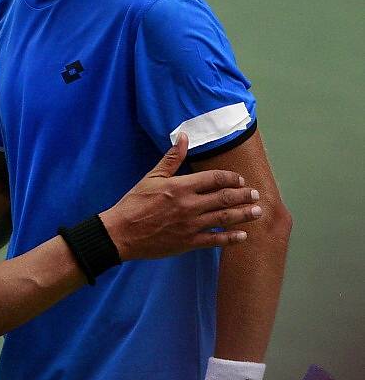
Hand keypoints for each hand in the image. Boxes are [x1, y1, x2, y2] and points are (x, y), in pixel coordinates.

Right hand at [102, 133, 261, 260]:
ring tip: (258, 211)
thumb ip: (171, 158)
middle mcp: (189, 205)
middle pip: (224, 198)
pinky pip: (215, 240)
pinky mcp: (188, 242)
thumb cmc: (134, 203)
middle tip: (256, 194)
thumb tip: (183, 136)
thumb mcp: (151, 177)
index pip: (213, 179)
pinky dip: (231, 238)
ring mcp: (190, 225)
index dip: (230, 178)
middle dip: (243, 195)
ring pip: (224, 218)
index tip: (239, 179)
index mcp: (180, 187)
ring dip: (243, 214)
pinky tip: (243, 235)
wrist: (122, 232)